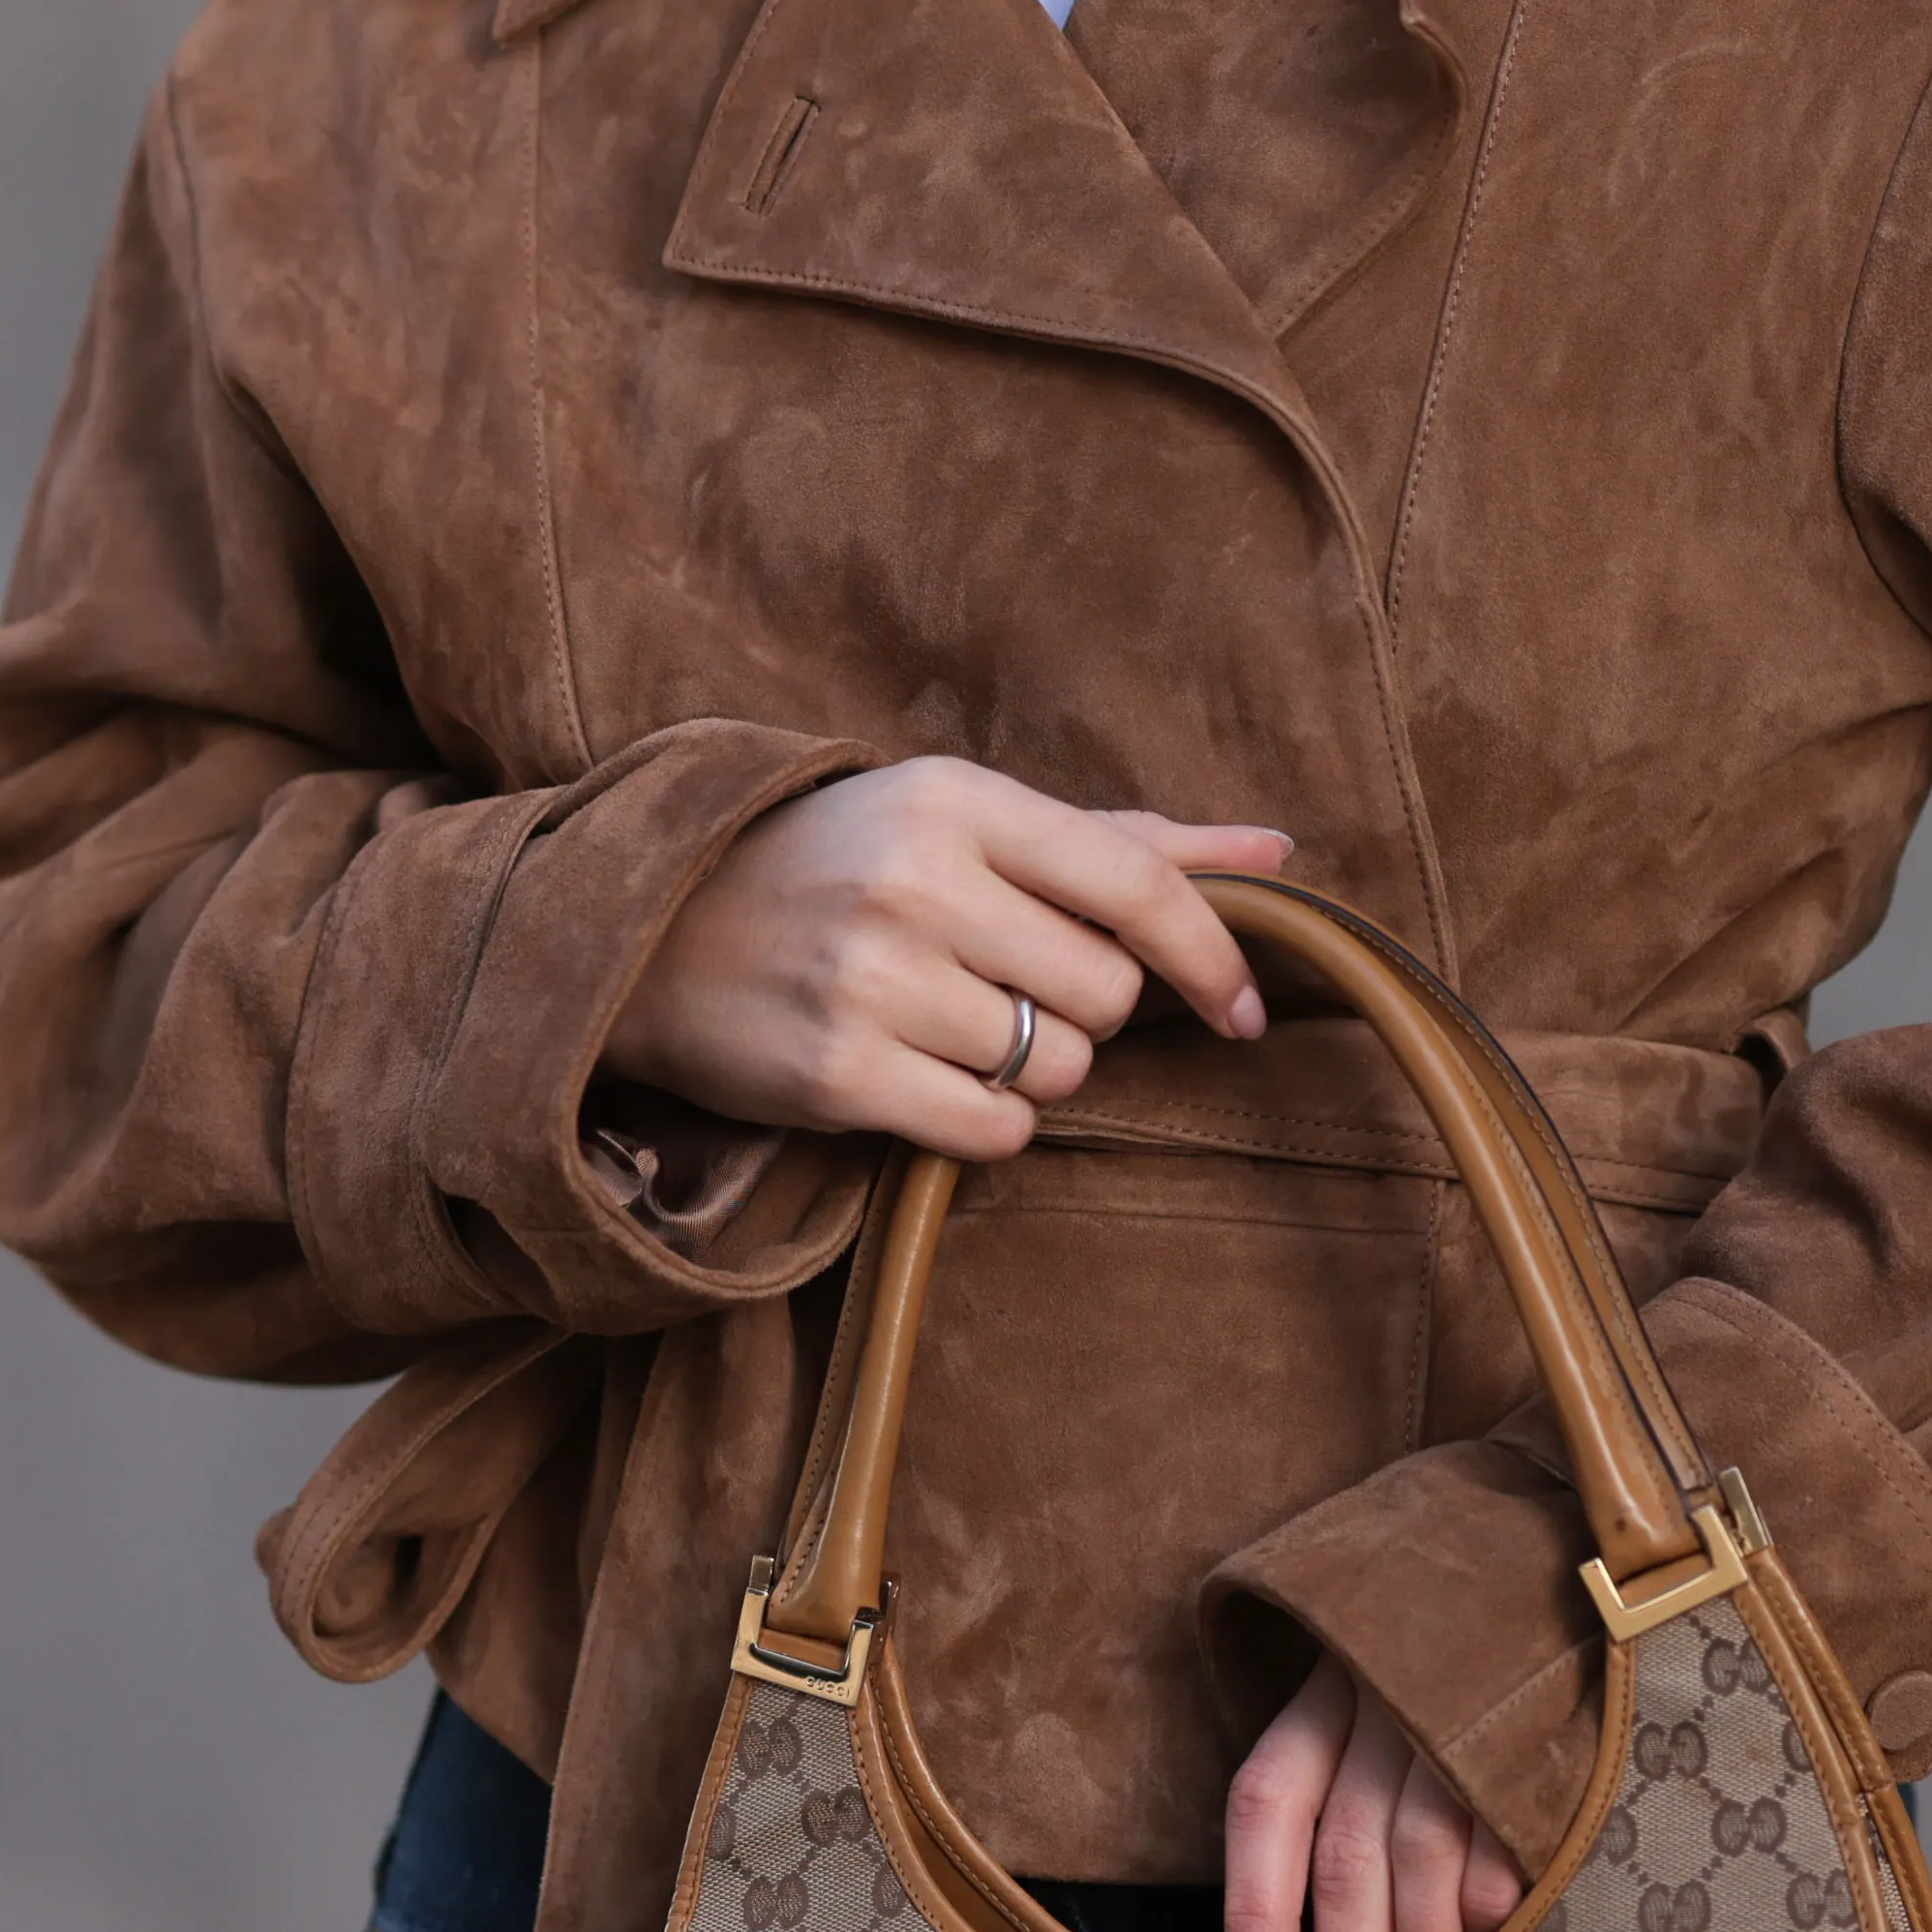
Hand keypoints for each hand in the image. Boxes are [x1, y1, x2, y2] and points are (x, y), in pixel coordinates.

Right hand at [608, 761, 1281, 1161]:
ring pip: (1055, 1068)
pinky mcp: (837, 1074)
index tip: (1240, 1007)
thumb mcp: (963, 820)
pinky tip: (933, 1080)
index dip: (1209, 952)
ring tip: (955, 1027)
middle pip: (1105, 992)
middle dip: (1084, 1009)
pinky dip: (987, 1121)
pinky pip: (993, 1130)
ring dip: (1033, 1067)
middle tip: (1011, 989)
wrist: (654, 931)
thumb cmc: (838, 866)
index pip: (1136, 881)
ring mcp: (871, 981)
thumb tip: (1277, 851)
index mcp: (956, 800)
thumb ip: (1121, 840)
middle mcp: (915, 883)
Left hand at [1219, 1656, 1521, 1931]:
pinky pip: (1501, 1848)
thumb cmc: (1441, 1670)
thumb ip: (1334, 1807)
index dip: (1254, 1919)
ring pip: (1421, 1860)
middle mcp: (1383, 1701)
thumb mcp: (1364, 1706)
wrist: (1550, 1576)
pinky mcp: (1538, 1735)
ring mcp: (1463, 1718)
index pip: (1264, 1808)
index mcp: (1323, 1692)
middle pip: (1345, 1858)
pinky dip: (1490, 1913)